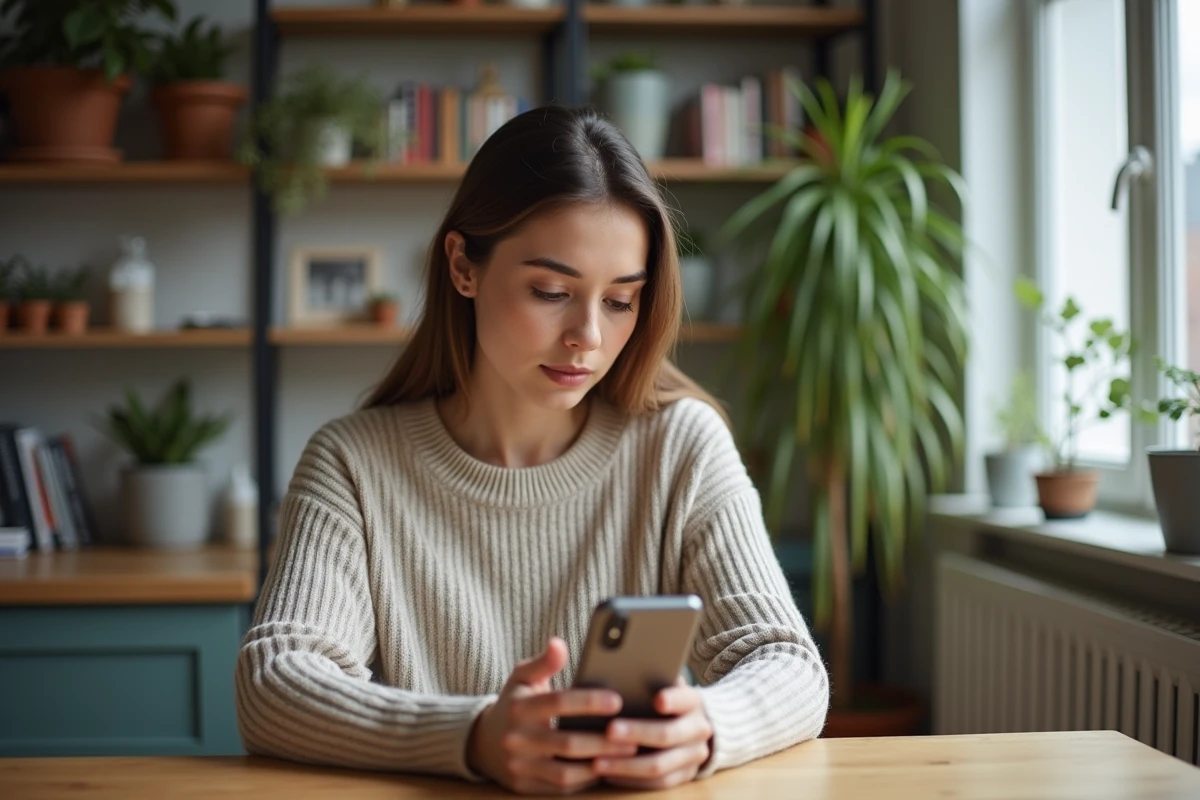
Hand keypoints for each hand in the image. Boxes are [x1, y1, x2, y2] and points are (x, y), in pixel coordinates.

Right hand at [467, 637, 638, 794]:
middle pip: (566, 743)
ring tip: (627, 754)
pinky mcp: (524, 787)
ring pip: (565, 773)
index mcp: (520, 707)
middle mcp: (517, 739)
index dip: (588, 701)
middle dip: (603, 740)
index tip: (618, 700)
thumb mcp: (522, 676)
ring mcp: (520, 766)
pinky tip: (607, 769)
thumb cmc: (514, 702)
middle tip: (635, 734)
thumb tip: (558, 643)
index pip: (557, 703)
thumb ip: (544, 661)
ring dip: (599, 765)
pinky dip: (586, 781)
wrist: (483, 741)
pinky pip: (561, 789)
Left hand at [593, 681, 712, 790]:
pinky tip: (608, 775)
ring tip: (598, 762)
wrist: (691, 726)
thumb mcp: (662, 685)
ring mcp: (694, 756)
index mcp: (693, 702)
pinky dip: (631, 780)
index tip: (657, 699)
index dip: (673, 699)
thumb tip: (618, 671)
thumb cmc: (662, 699)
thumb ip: (647, 679)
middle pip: (667, 734)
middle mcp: (699, 729)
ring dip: (626, 765)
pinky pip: (657, 784)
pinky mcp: (685, 776)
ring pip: (659, 766)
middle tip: (609, 731)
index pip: (685, 699)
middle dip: (636, 733)